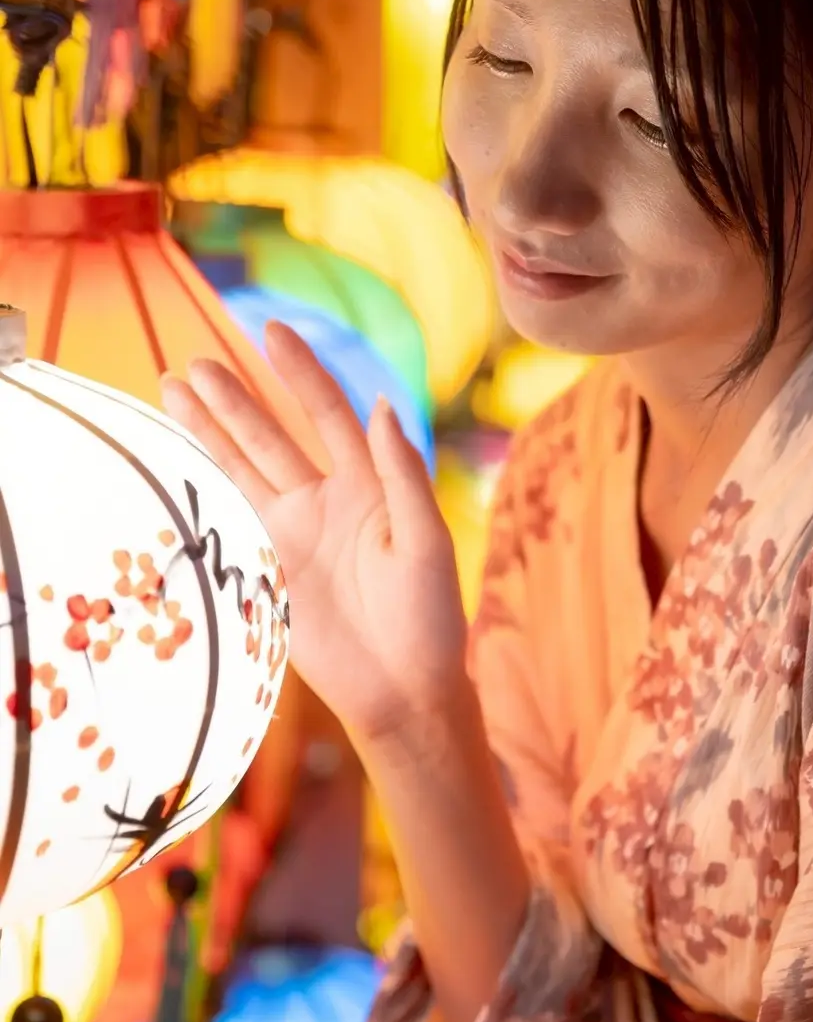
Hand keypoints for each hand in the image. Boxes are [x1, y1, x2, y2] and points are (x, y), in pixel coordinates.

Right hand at [161, 325, 466, 747]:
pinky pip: (231, 521)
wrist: (406, 690)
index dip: (300, 371)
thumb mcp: (425, 539)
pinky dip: (203, 489)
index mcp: (369, 483)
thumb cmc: (430, 616)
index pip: (327, 412)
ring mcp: (293, 533)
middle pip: (271, 435)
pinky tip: (174, 459)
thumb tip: (380, 404)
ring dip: (209, 431)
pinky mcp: (269, 571)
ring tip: (172, 389)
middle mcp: (326, 499)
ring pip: (242, 469)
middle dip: (235, 398)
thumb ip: (402, 473)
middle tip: (196, 363)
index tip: (271, 330)